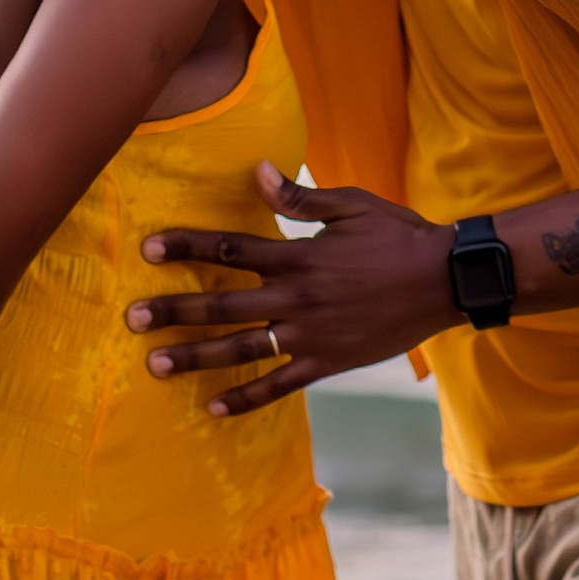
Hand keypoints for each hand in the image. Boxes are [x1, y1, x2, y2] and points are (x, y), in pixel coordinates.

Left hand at [125, 163, 450, 417]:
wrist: (446, 281)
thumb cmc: (398, 235)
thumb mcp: (351, 205)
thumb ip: (301, 196)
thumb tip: (259, 171)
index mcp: (299, 256)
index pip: (229, 249)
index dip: (186, 246)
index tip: (148, 248)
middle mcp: (297, 299)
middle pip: (223, 306)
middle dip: (174, 312)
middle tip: (132, 319)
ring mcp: (311, 336)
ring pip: (242, 350)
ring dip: (196, 358)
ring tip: (156, 366)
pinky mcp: (328, 363)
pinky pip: (279, 385)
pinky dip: (246, 399)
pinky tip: (213, 408)